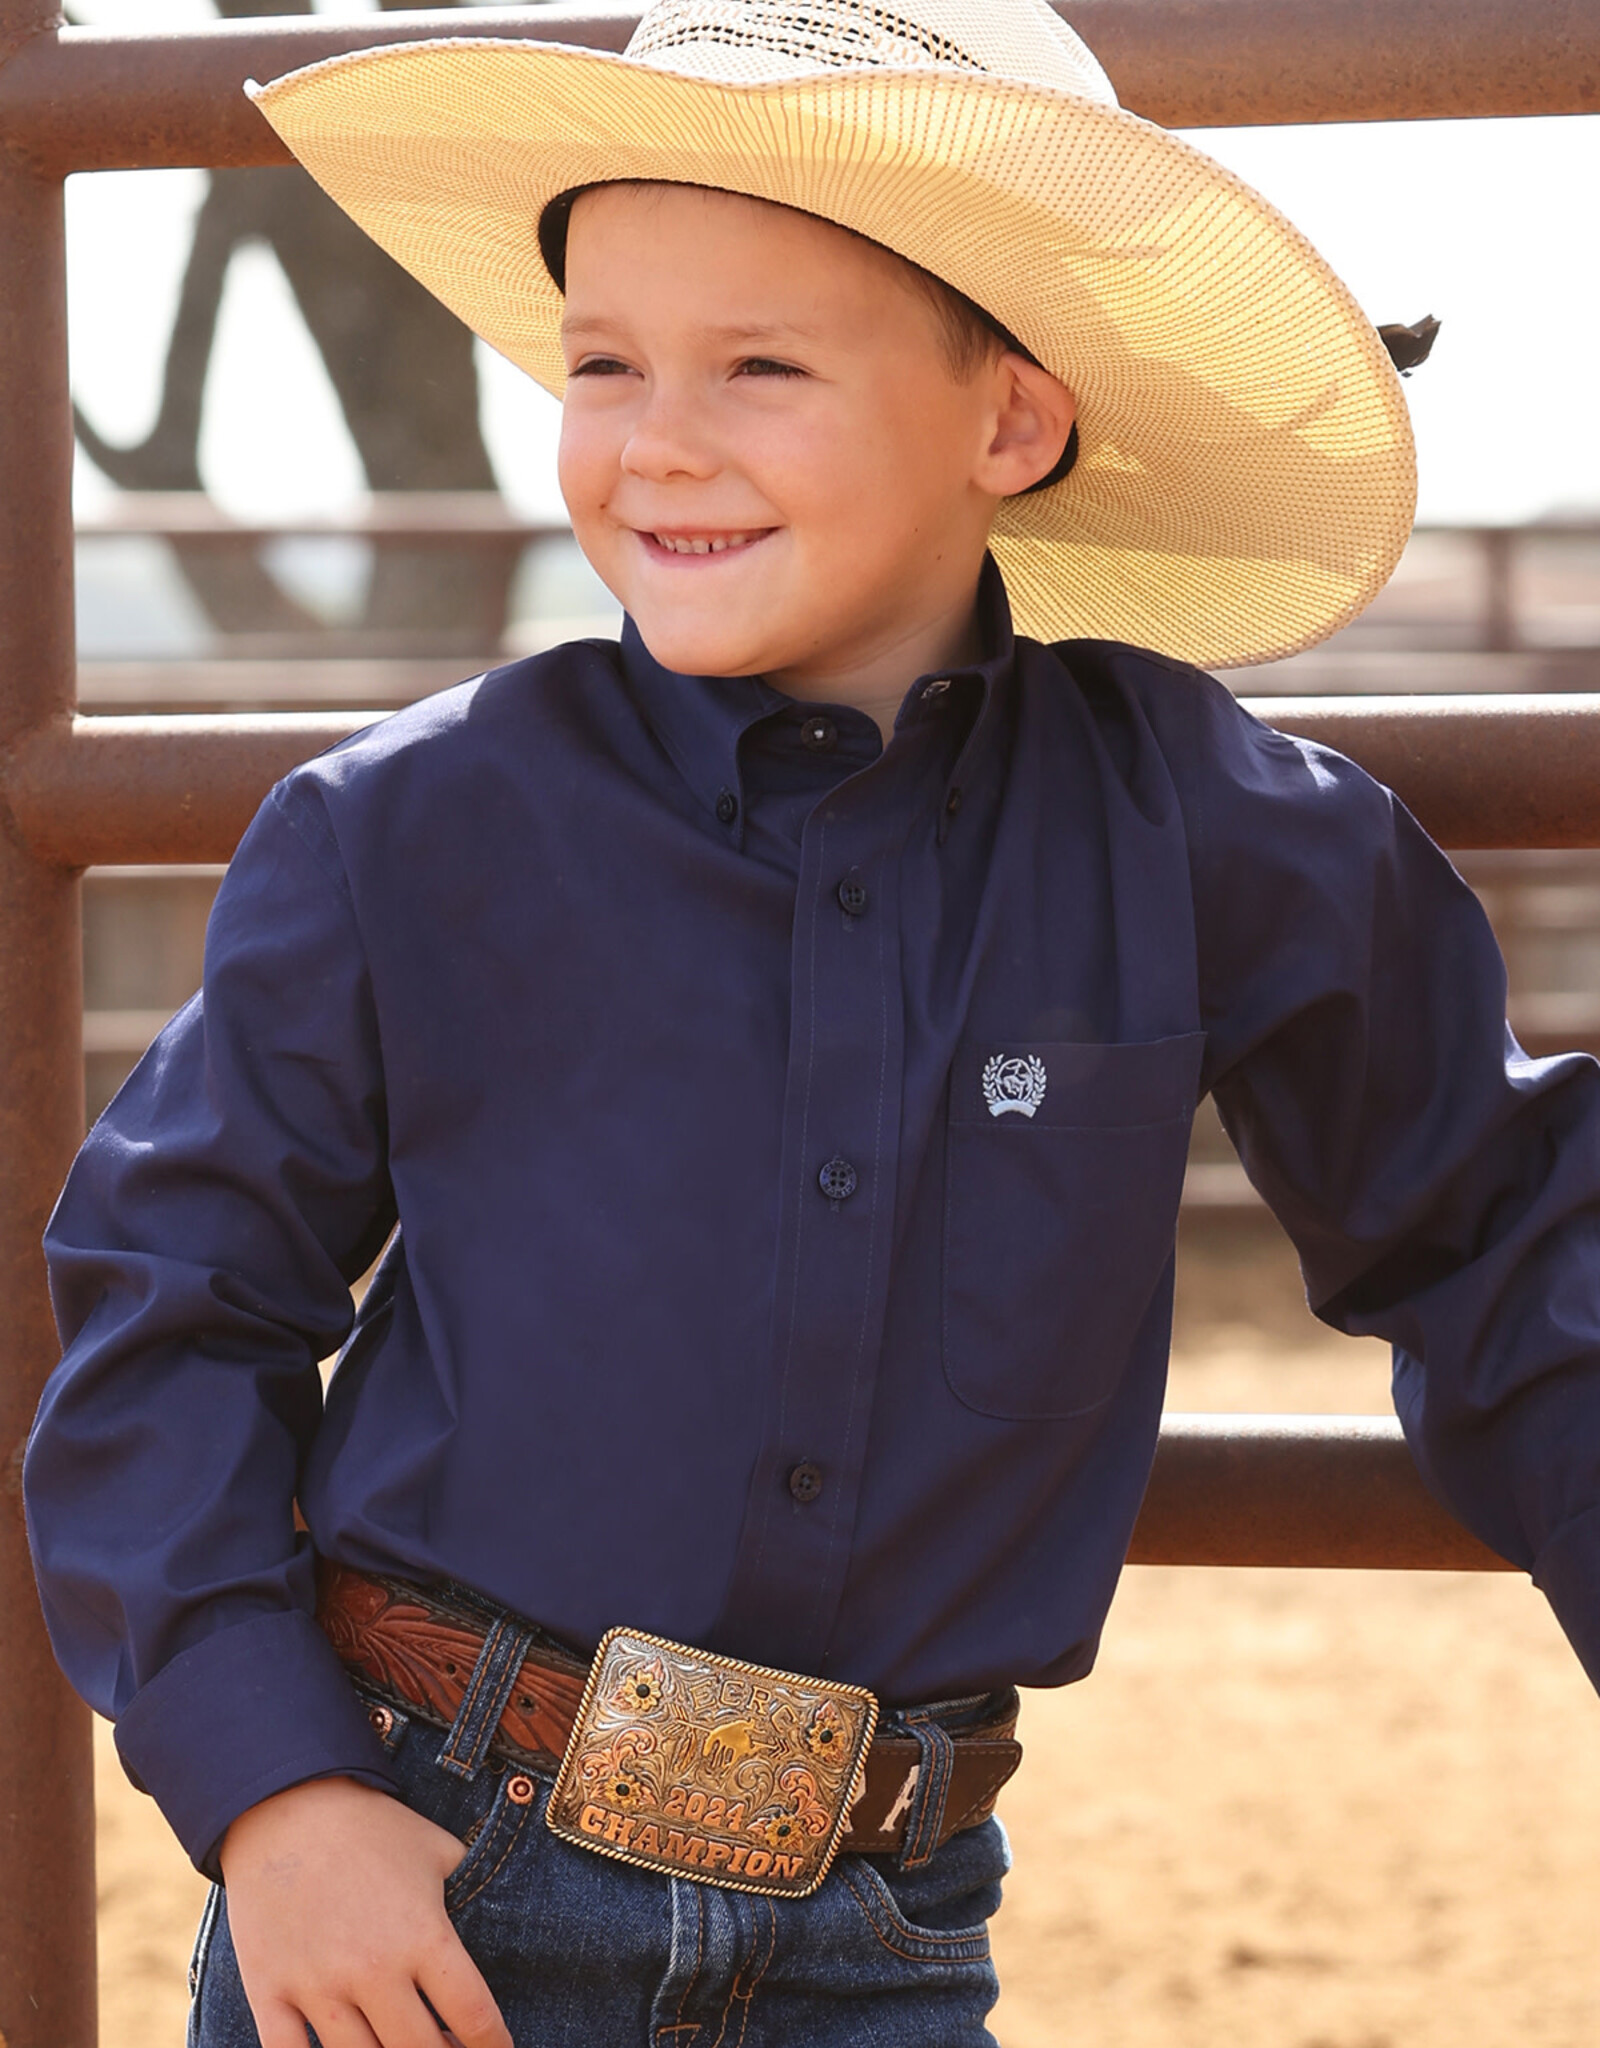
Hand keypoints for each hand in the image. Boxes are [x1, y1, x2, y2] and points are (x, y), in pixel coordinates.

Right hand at [219, 1776, 512, 2047]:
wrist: (283, 1803)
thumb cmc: (369, 1826)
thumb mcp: (436, 1848)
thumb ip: (470, 1891)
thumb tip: (501, 1915)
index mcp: (423, 1934)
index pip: (473, 2015)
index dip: (494, 2043)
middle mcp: (373, 1969)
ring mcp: (317, 1986)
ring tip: (399, 2047)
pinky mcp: (269, 1992)